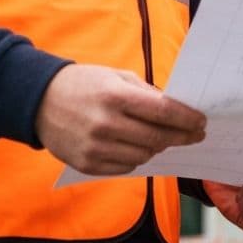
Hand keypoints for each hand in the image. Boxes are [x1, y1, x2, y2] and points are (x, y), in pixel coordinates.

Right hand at [35, 64, 205, 174]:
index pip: (162, 112)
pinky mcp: (88, 165)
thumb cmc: (85, 83)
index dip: (186, 119)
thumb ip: (146, 92)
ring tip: (167, 137)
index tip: (201, 121)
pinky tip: (141, 146)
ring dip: (160, 146)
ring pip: (145, 154)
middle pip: (157, 137)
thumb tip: (175, 109)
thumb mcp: (116, 76)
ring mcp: (96, 147)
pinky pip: (126, 166)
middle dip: (181, 136)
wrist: (41, 101)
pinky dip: (139, 157)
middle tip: (195, 134)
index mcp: (116, 96)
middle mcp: (106, 124)